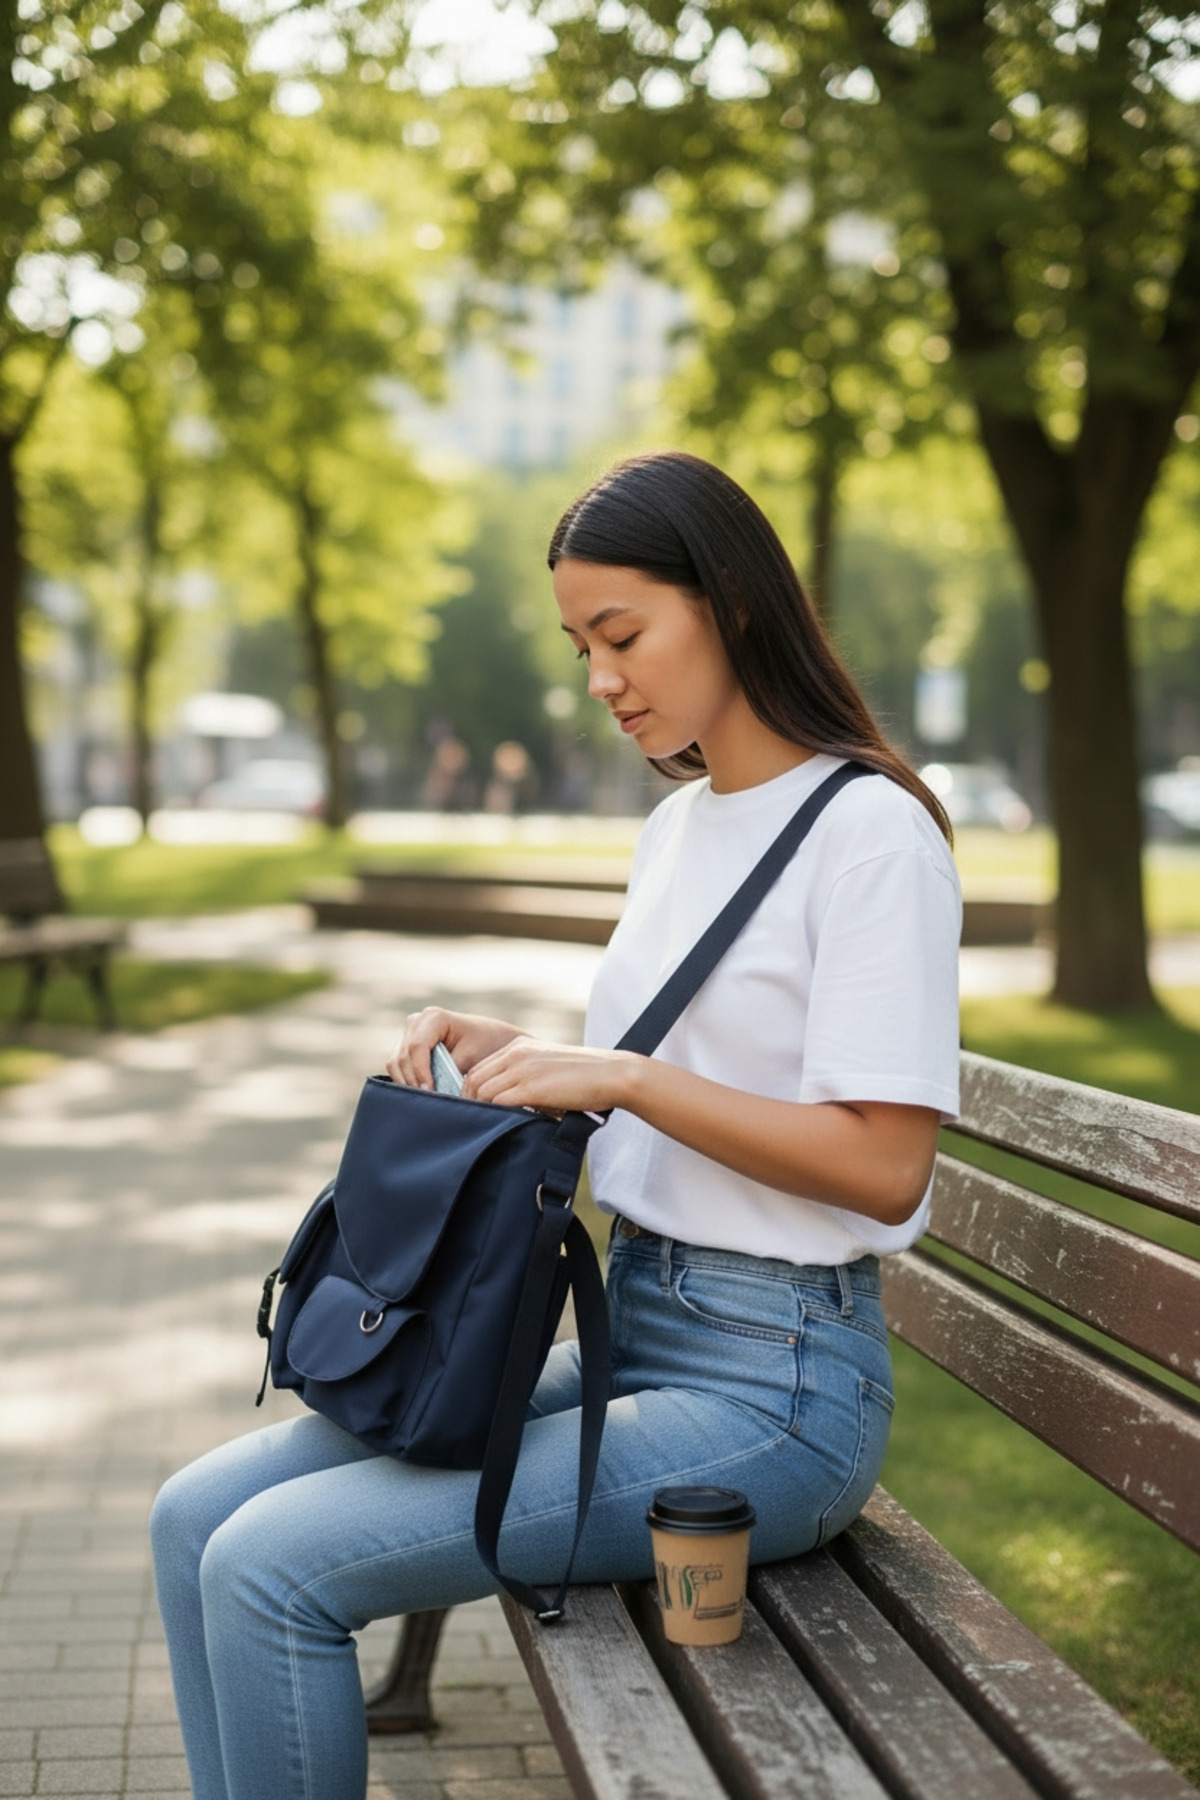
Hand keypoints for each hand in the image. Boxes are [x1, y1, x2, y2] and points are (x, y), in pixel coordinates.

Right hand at [386, 1009, 523, 1089]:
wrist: (492, 1039)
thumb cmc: (486, 1045)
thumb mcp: (470, 1057)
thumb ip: (448, 1070)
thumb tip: (430, 1090)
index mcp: (434, 1017)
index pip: (417, 1047)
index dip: (420, 1072)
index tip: (429, 1091)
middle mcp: (417, 1021)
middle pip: (403, 1056)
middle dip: (413, 1081)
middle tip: (428, 1100)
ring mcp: (410, 1033)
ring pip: (396, 1062)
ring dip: (407, 1082)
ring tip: (426, 1098)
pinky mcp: (407, 1047)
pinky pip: (398, 1066)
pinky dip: (406, 1080)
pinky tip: (422, 1093)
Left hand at [464, 1037, 641, 1115]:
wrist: (611, 1074)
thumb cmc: (586, 1077)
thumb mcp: (549, 1068)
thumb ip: (528, 1079)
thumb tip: (511, 1104)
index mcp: (519, 1047)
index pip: (480, 1068)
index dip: (470, 1090)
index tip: (473, 1109)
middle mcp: (516, 1054)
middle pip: (474, 1079)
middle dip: (468, 1102)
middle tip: (471, 1123)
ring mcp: (522, 1069)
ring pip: (482, 1091)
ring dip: (480, 1111)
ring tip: (485, 1127)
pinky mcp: (531, 1087)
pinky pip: (499, 1102)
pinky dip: (496, 1114)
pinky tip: (502, 1125)